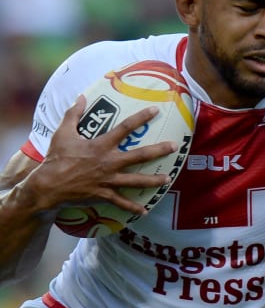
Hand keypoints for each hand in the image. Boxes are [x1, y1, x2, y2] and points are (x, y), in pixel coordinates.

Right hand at [27, 96, 178, 215]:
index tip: (156, 110)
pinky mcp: (103, 194)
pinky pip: (121, 202)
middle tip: (174, 146)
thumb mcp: (63, 133)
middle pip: (139, 155)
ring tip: (168, 179)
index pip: (125, 128)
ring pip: (136, 180)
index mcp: (101, 146)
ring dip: (153, 180)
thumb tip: (81, 96)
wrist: (47, 185)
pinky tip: (145, 211)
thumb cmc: (56, 158)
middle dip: (159, 151)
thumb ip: (74, 113)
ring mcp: (108, 180)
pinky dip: (132, 208)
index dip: (141, 118)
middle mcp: (109, 162)